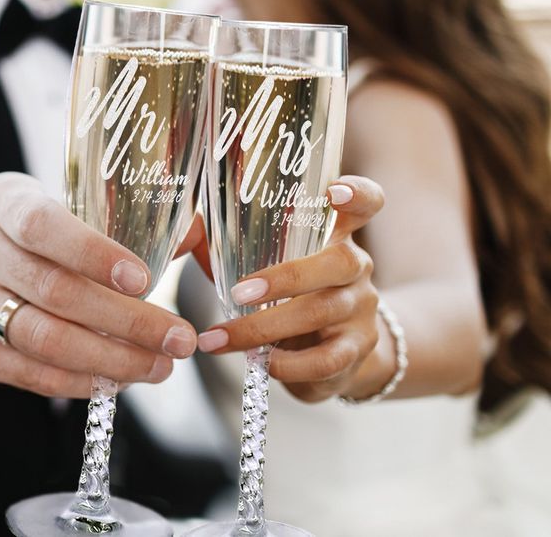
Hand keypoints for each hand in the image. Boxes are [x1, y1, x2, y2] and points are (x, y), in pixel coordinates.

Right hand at [0, 172, 197, 397]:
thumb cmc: (11, 241)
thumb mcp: (45, 211)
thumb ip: (111, 222)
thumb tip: (192, 236)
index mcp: (1, 202)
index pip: (44, 226)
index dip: (95, 255)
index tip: (144, 281)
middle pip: (56, 292)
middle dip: (128, 321)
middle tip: (179, 339)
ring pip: (45, 339)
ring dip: (111, 359)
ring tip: (159, 366)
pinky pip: (29, 373)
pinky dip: (79, 381)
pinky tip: (116, 380)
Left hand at [197, 175, 387, 402]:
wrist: (335, 353)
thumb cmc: (291, 298)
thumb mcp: (271, 266)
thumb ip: (236, 245)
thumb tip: (191, 228)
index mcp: (336, 236)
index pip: (367, 203)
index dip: (358, 194)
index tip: (336, 191)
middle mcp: (357, 268)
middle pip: (340, 261)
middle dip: (286, 277)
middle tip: (238, 293)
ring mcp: (361, 310)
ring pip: (322, 314)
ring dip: (263, 329)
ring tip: (218, 339)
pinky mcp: (356, 351)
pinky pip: (327, 360)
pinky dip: (288, 365)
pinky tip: (260, 364)